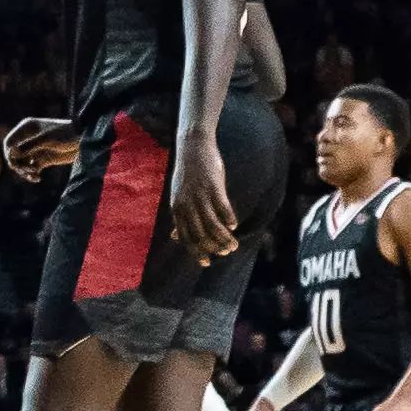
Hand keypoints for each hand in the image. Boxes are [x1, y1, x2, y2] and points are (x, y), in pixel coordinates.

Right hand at [1, 117, 74, 180]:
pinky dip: (32, 174)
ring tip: (34, 175)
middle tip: (26, 171)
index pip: (10, 142)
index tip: (15, 163)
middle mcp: (28, 138)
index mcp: (27, 128)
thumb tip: (12, 154)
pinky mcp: (42, 159)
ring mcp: (35, 149)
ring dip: (25, 171)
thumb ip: (28, 146)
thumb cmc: (66, 135)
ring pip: (22, 163)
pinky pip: (31, 169)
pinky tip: (37, 179)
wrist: (84, 141)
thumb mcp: (46, 139)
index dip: (9, 153)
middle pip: (14, 154)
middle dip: (18, 164)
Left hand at [166, 135, 237, 265]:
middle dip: (214, 248)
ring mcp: (200, 196)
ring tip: (234, 244)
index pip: (185, 237)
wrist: (192, 148)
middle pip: (200, 235)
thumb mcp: (178, 197)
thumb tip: (175, 237)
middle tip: (226, 253)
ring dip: (224, 238)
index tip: (206, 262)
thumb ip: (179, 217)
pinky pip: (222, 208)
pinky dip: (228, 219)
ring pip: (213, 225)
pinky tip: (234, 225)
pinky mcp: (213, 187)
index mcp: (177, 209)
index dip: (196, 252)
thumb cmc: (188, 175)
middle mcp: (186, 205)